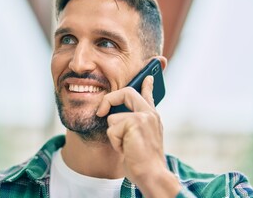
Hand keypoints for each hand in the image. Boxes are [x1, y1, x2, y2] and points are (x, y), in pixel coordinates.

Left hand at [96, 76, 180, 197]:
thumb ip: (132, 123)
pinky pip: (112, 128)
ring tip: (126, 145)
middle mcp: (150, 113)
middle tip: (101, 112)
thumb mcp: (140, 138)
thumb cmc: (142, 159)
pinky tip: (126, 149)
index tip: (147, 76)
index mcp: (151, 116)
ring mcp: (144, 116)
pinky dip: (114, 141)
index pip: (148, 95)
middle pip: (125, 92)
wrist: (151, 174)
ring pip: (113, 117)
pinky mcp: (135, 123)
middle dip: (109, 100)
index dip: (146, 84)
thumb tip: (114, 115)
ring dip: (114, 135)